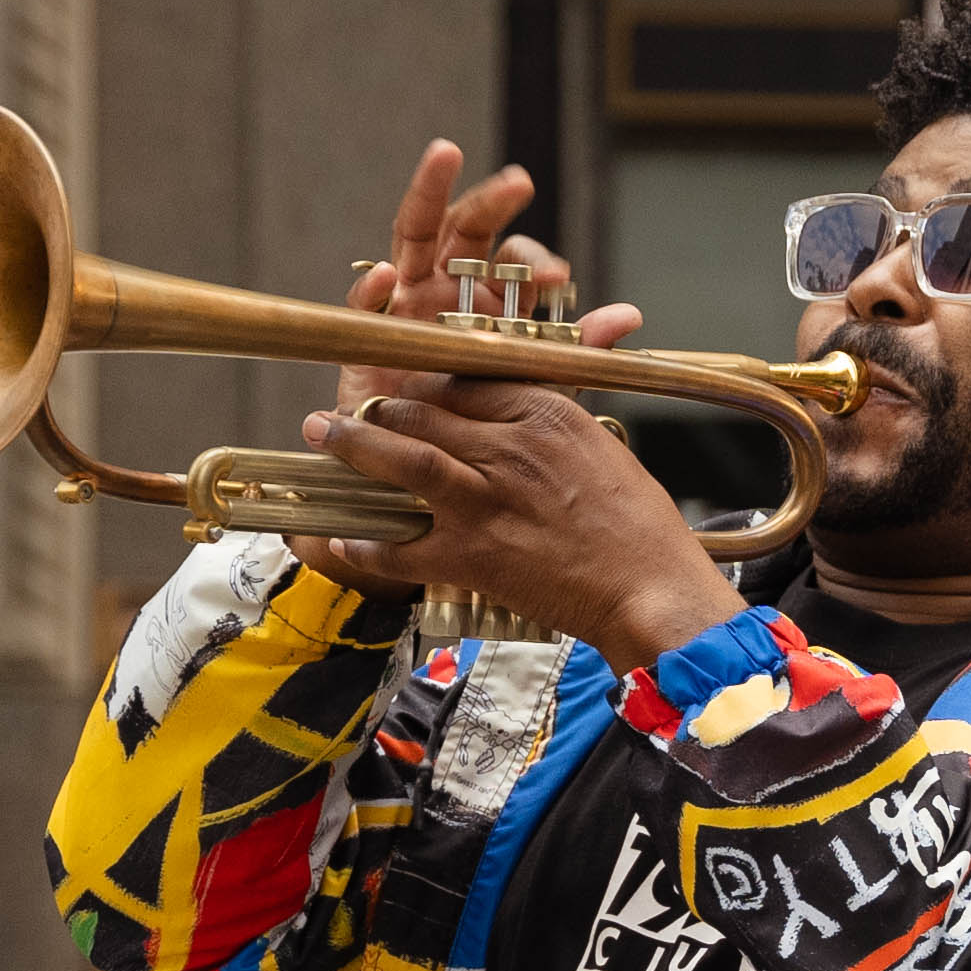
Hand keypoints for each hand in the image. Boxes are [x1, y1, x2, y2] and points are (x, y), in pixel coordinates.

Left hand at [288, 141, 741, 671]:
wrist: (649, 589)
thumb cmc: (637, 525)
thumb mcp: (598, 447)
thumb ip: (547, 421)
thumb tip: (503, 411)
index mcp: (544, 413)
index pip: (464, 380)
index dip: (426, 383)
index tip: (407, 388)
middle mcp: (508, 448)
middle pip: (424, 410)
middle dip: (380, 407)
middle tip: (351, 409)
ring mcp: (483, 501)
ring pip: (401, 459)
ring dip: (353, 445)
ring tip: (321, 432)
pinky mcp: (469, 556)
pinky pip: (397, 547)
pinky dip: (363, 542)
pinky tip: (341, 534)